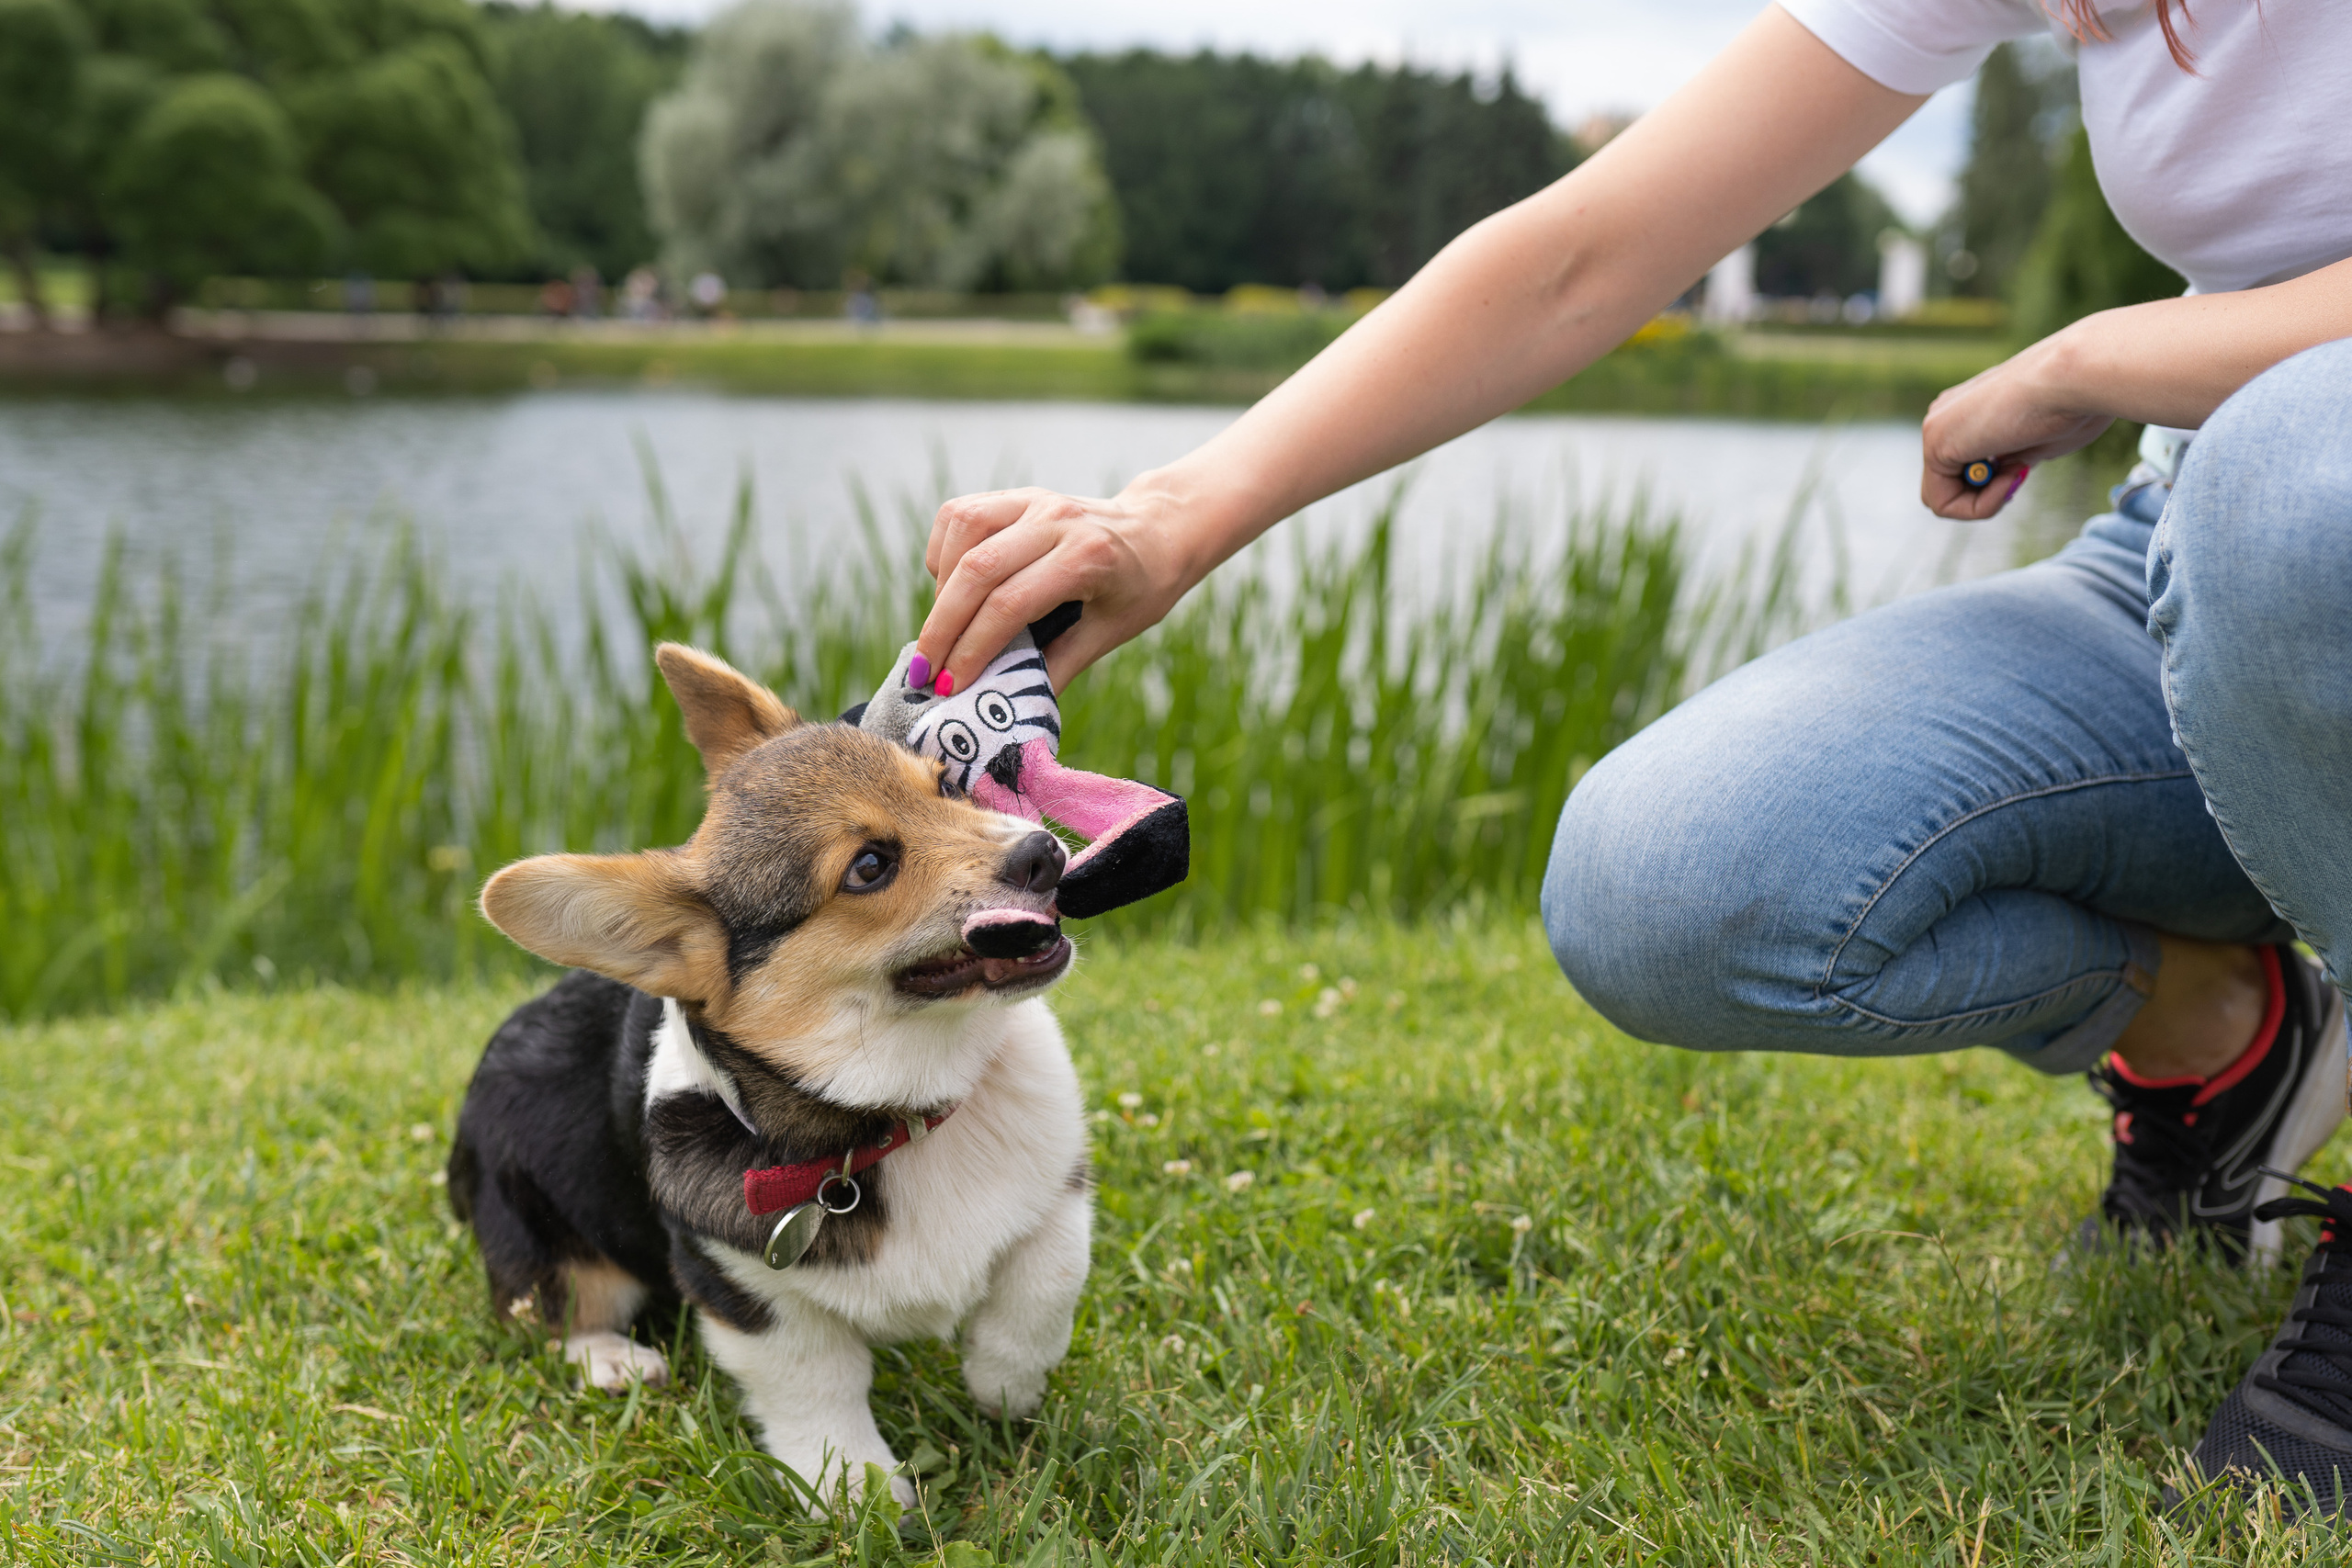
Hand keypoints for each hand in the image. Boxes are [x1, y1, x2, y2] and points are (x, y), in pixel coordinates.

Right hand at [914, 483, 1198, 692]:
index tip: (949, 686)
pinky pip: (960, 514)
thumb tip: (1006, 707)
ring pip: (962, 532)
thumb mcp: (1111, 633)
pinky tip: (951, 585)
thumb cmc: (1140, 588)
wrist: (1159, 530)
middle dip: (942, 628)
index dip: (973, 649)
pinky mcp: (1018, 494)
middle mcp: (1058, 519)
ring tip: (942, 630)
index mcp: (1088, 558)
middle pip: (978, 570)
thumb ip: (1059, 665)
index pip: (1011, 604)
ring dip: (941, 588)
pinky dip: (945, 553)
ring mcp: (1034, 499)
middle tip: (924, 672)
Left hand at [1920, 329, 2114, 519]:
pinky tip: (2007, 478)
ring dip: (1986, 500)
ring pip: (1945, 497)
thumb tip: (2002, 474)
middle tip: (2021, 471)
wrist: (2075, 376)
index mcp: (1969, 409)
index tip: (2026, 466)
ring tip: (2018, 471)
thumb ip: (2011, 458)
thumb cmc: (2073, 404)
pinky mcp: (1934, 442)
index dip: (1998, 482)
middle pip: (1950, 483)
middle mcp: (1946, 415)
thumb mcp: (2038, 441)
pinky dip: (1979, 506)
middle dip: (1988, 492)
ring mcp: (1936, 426)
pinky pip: (1944, 502)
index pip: (1966, 465)